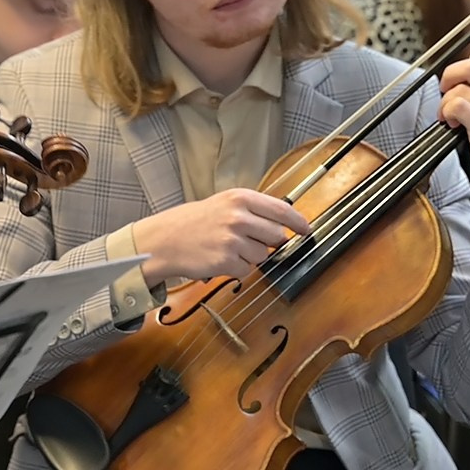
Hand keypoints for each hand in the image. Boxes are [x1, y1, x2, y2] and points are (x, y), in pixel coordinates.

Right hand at [130, 188, 310, 287]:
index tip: (306, 230)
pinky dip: (236, 269)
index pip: (281, 210)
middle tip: (247, 241)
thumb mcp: (222, 204)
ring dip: (249, 257)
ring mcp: (232, 240)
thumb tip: (283, 227)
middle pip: (276, 236)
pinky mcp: (226, 261)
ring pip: (262, 256)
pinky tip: (219, 260)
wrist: (163, 240)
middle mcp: (238, 217)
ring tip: (226, 249)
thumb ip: (252, 211)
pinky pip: (247, 270)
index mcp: (239, 198)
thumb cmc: (192, 223)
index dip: (298, 222)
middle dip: (268, 243)